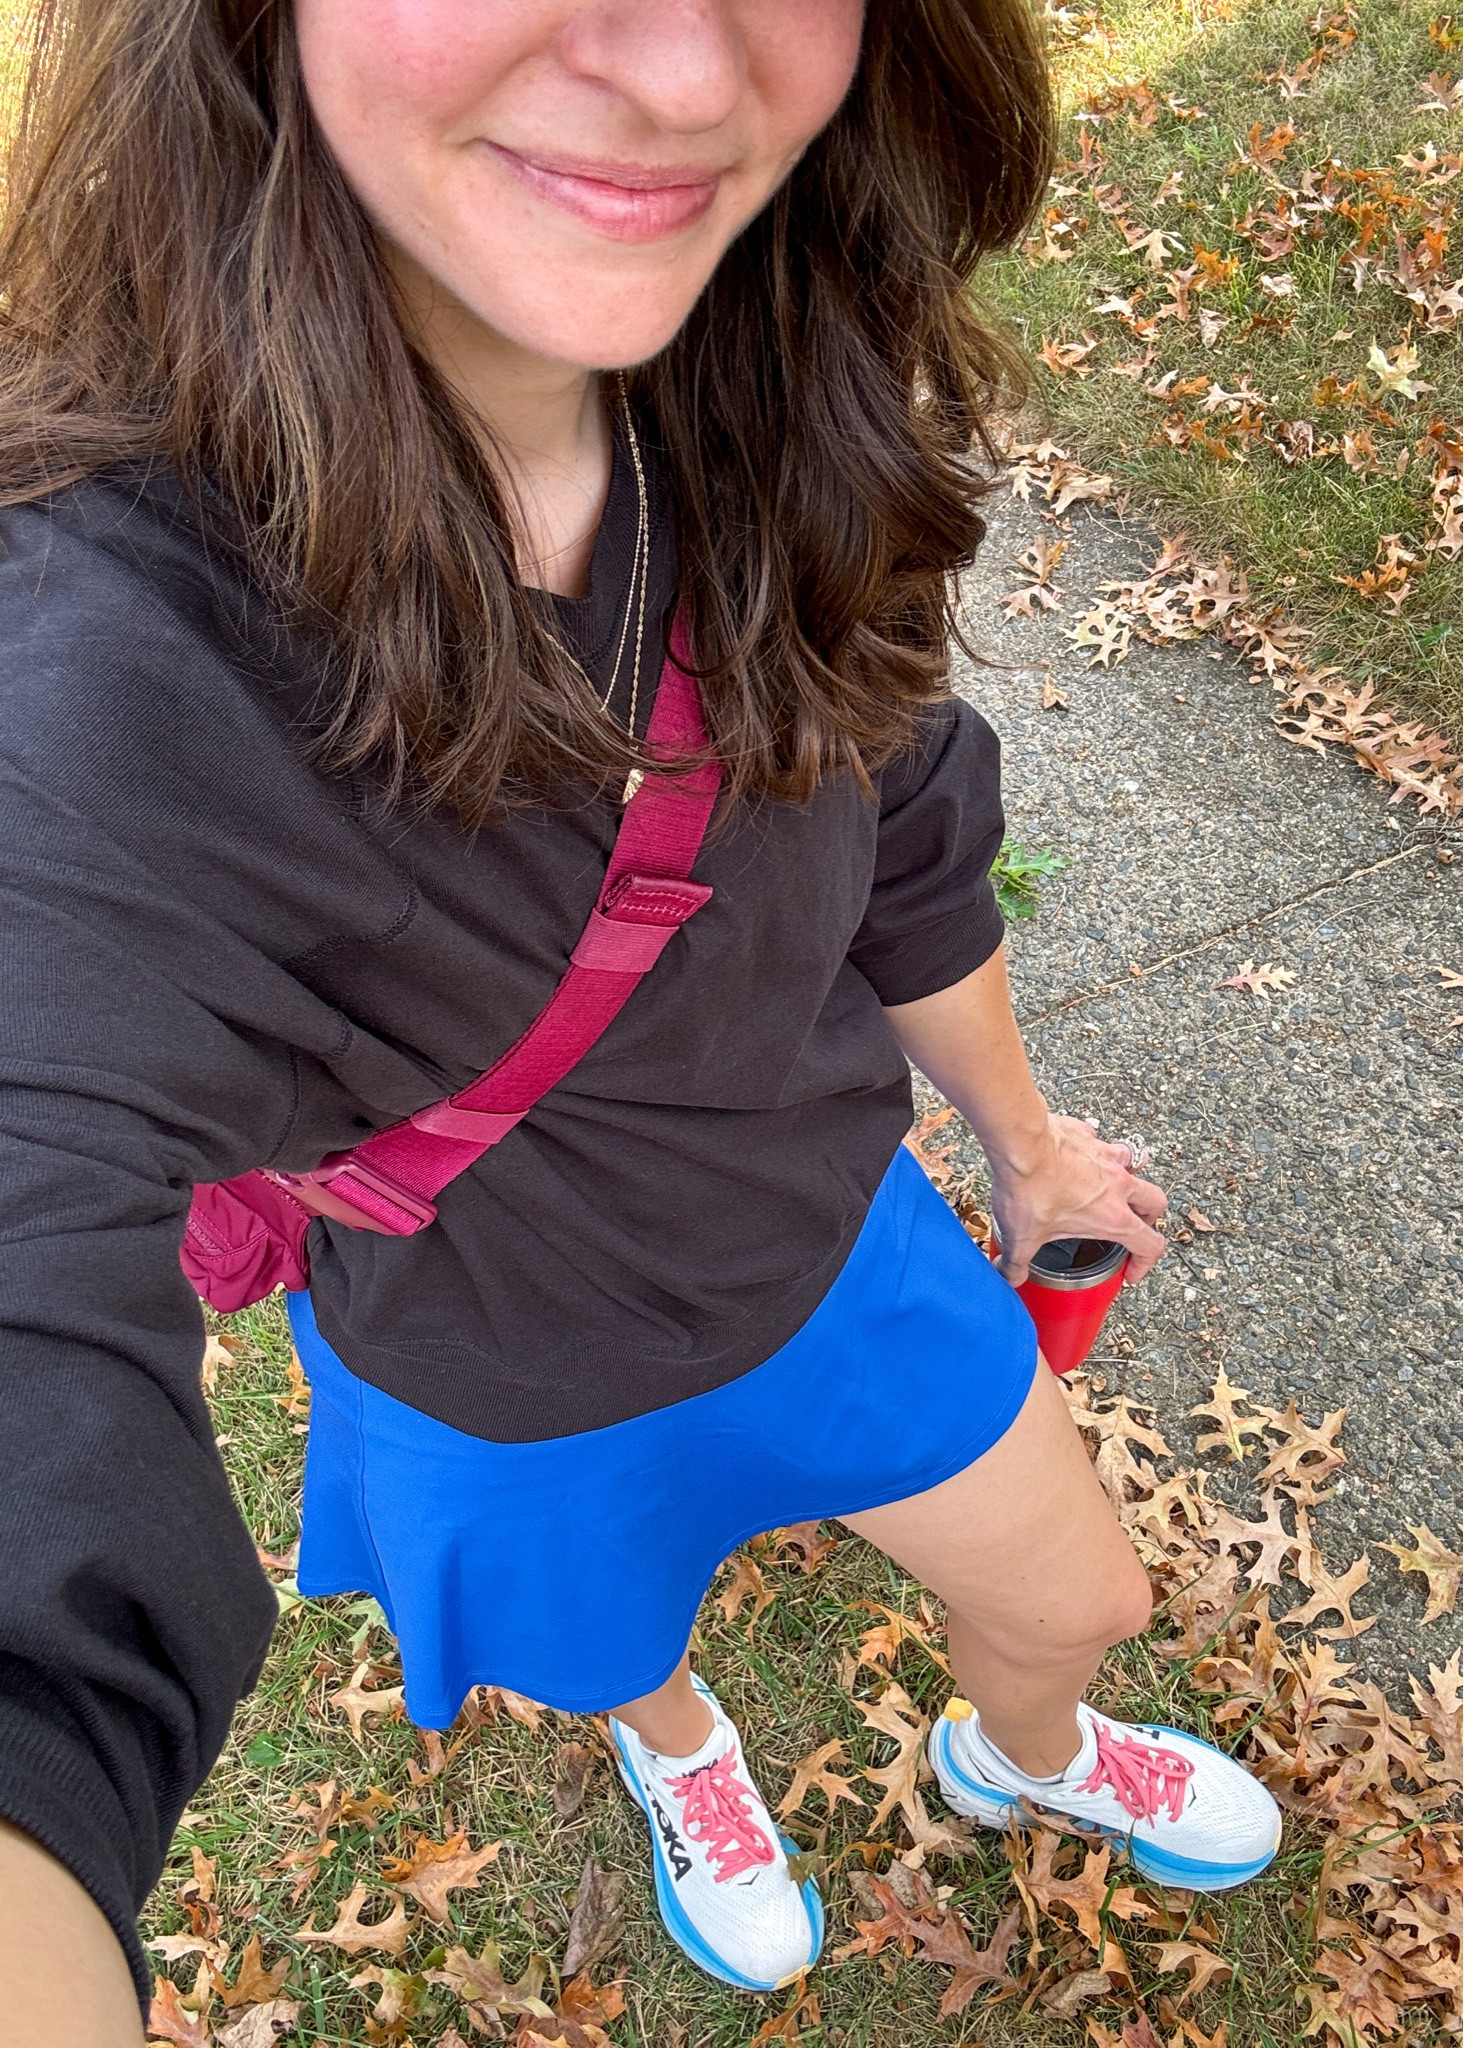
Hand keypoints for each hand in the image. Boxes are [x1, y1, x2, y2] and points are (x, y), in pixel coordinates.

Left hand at [988, 1113, 1167, 1287]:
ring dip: (1126, 1179)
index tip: (1130, 1269)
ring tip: (1107, 1188)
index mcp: (1112, 1217)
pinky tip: (1074, 1159)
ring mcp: (1105, 1156)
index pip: (1149, 1244)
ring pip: (1133, 1166)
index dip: (1145, 1262)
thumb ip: (1017, 1262)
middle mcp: (1117, 1184)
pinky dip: (1093, 1153)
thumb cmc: (1029, 1186)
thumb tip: (1010, 1274)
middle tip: (1131, 1225)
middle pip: (1155, 1202)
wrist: (1019, 1141)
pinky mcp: (1086, 1135)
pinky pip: (1100, 1143)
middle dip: (1148, 1217)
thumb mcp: (1021, 1237)